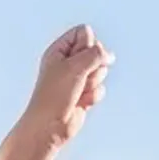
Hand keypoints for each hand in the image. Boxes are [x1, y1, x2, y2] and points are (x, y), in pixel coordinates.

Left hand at [23, 24, 112, 147]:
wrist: (50, 127)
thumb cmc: (54, 96)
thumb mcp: (75, 66)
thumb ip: (95, 53)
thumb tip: (108, 54)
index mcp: (59, 50)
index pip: (84, 32)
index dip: (88, 43)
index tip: (79, 58)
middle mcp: (68, 62)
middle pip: (95, 51)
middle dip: (93, 66)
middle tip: (79, 77)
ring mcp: (77, 79)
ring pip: (100, 71)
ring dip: (92, 83)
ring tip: (78, 92)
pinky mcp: (84, 94)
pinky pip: (100, 88)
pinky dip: (92, 96)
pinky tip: (80, 103)